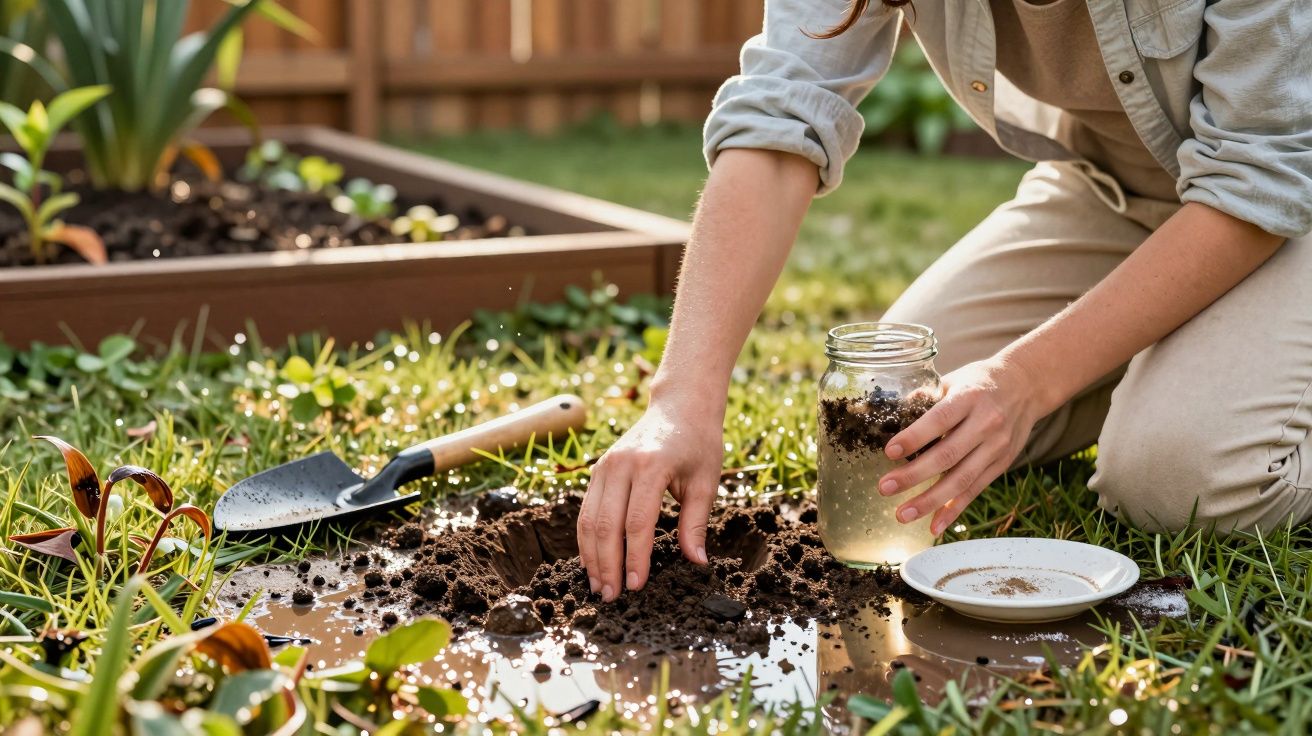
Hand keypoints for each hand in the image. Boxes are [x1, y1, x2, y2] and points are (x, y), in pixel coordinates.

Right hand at [578, 398, 723, 601]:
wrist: (680, 406)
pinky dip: (586, 538)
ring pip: (588, 519)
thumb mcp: (706, 482)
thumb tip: (696, 562)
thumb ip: (696, 523)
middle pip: (605, 524)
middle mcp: (621, 465)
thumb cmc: (699, 444)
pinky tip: (592, 562)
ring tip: (599, 587)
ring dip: (591, 557)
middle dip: (607, 565)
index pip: (637, 523)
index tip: (636, 586)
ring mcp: (605, 466)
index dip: (635, 558)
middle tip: (612, 597)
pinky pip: (586, 510)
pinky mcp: (598, 470)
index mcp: (651, 466)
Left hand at [878, 358, 1045, 535]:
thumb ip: (925, 397)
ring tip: (903, 514)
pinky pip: (975, 490)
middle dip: (914, 475)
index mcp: (970, 398)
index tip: (889, 452)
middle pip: (948, 455)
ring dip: (930, 500)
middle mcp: (986, 424)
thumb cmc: (979, 382)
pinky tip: (934, 526)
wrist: (1026, 387)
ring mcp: (996, 447)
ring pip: (961, 479)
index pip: (940, 420)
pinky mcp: (1001, 464)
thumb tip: (889, 412)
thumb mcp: (953, 379)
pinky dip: (954, 510)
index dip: (915, 438)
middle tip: (885, 488)